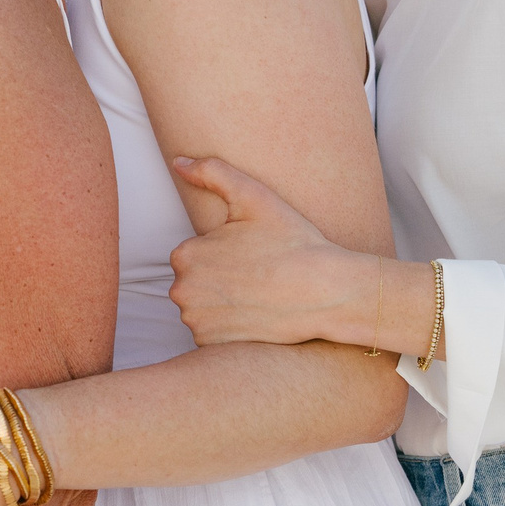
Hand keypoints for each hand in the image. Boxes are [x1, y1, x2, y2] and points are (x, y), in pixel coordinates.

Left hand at [168, 156, 370, 347]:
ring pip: (202, 306)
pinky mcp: (212, 345)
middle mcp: (182, 291)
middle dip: (219, 277)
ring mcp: (196, 321)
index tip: (251, 254)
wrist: (327, 292)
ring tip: (258, 294)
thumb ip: (211, 172)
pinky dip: (228, 326)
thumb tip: (178, 161)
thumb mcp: (254, 196)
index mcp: (185, 255)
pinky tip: (255, 314)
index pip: (195, 253)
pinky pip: (211, 332)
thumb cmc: (293, 242)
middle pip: (195, 281)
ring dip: (222, 302)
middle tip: (258, 273)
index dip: (224, 252)